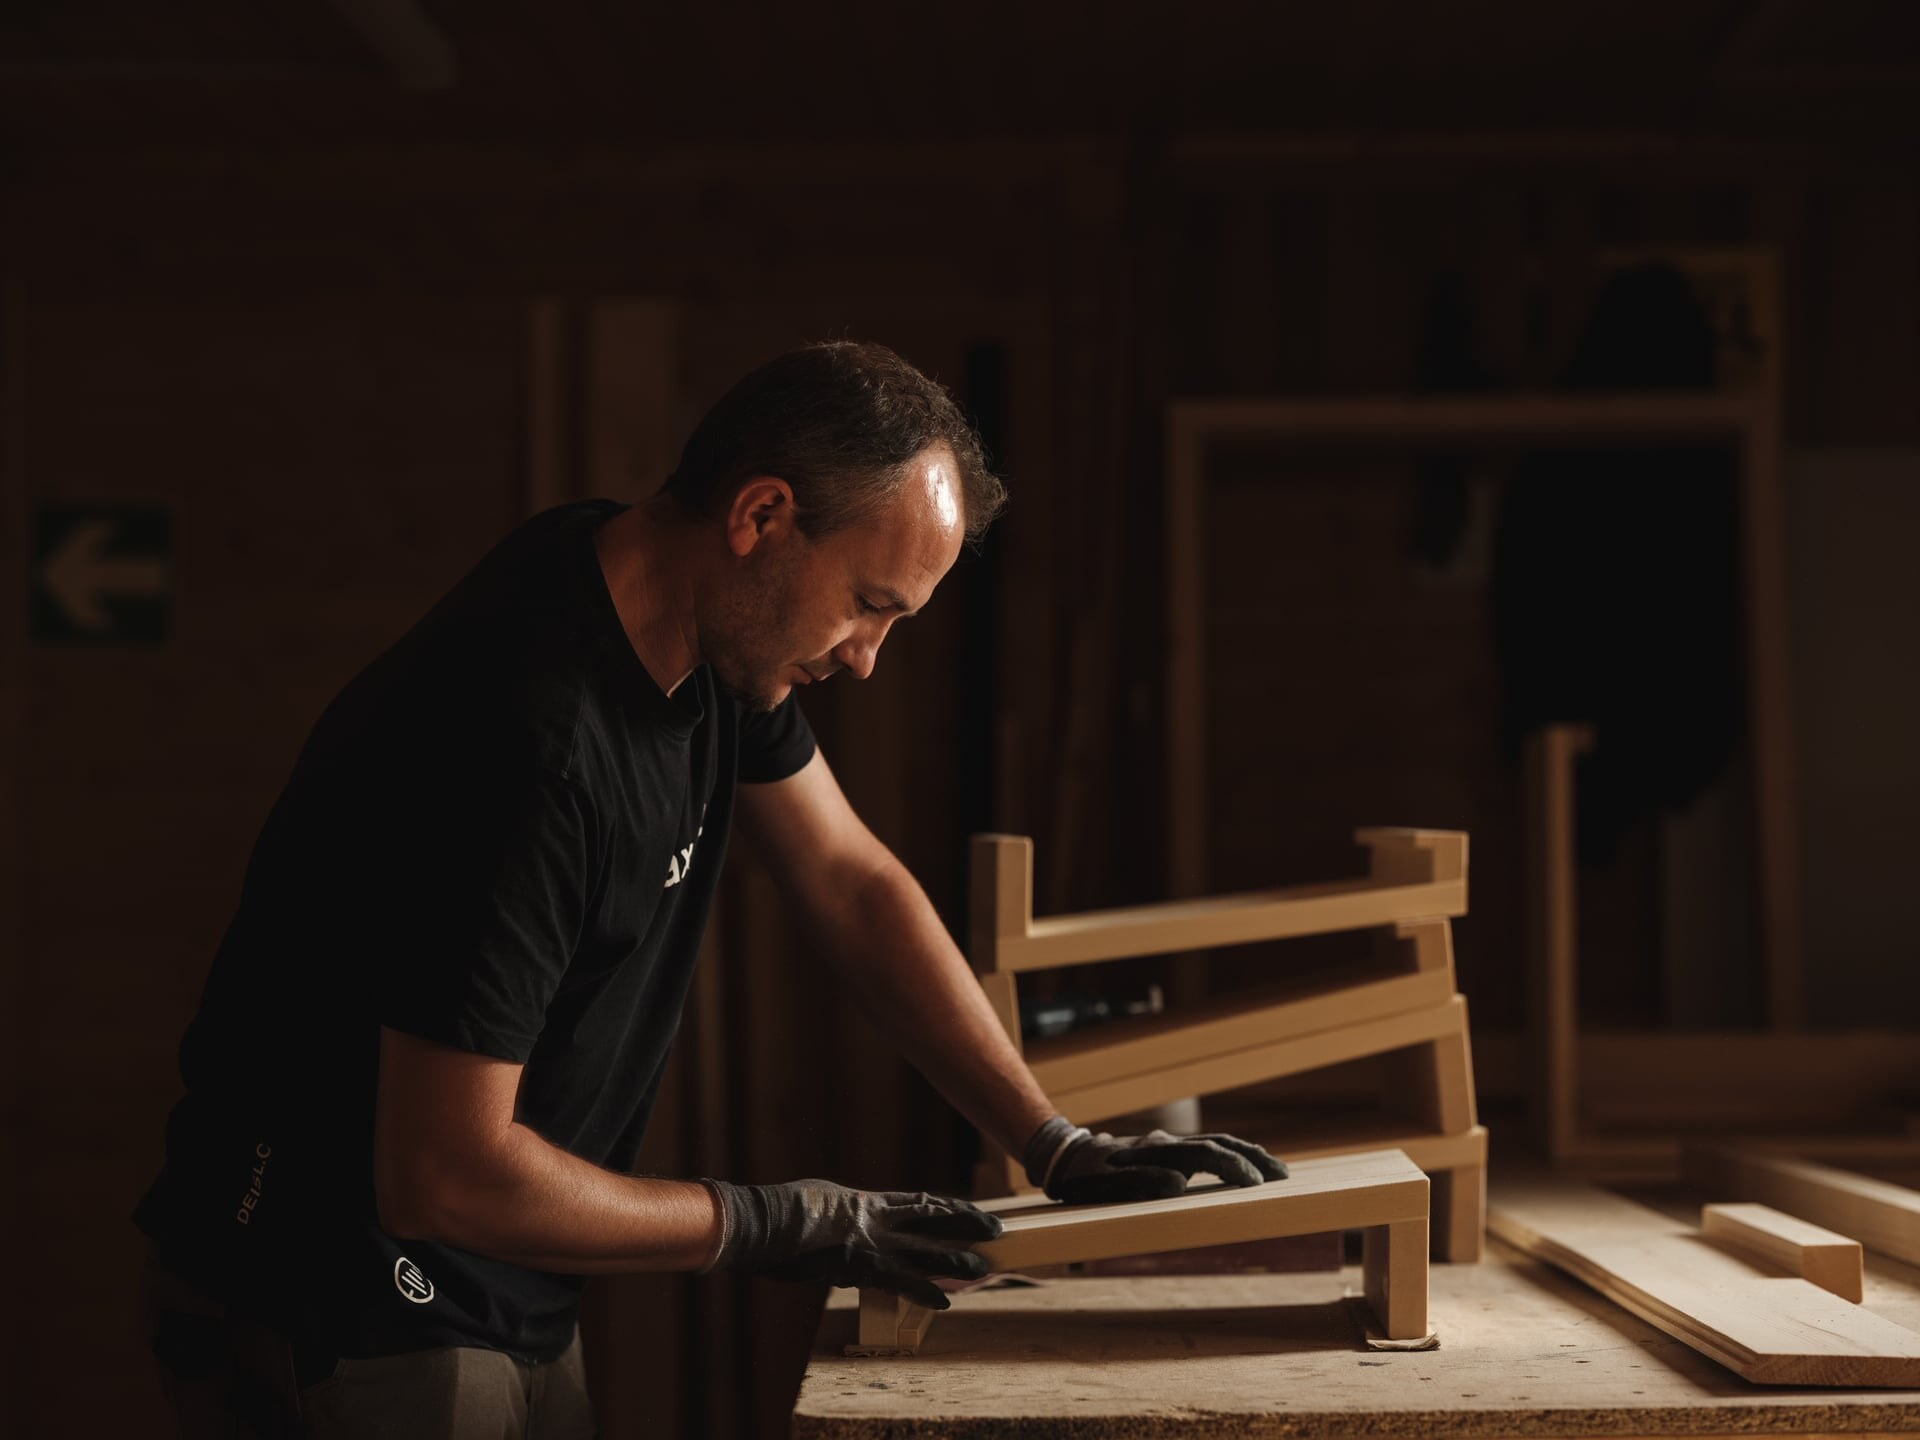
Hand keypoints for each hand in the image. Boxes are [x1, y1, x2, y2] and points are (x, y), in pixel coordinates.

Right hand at [699, 1178, 1002, 1309]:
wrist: (764, 1222)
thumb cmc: (783, 1210)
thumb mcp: (821, 1201)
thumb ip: (844, 1211)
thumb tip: (850, 1215)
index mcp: (867, 1202)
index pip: (919, 1202)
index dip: (948, 1207)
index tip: (970, 1209)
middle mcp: (876, 1219)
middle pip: (932, 1221)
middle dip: (965, 1225)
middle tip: (995, 1229)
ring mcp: (871, 1243)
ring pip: (925, 1251)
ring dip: (955, 1261)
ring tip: (983, 1267)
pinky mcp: (859, 1267)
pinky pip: (900, 1281)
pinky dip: (924, 1291)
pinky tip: (945, 1300)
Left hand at [1022, 1115, 1288, 1204]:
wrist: (1063, 1159)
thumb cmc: (1082, 1180)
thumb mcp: (1102, 1187)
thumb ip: (1138, 1183)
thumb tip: (1179, 1184)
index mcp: (1156, 1151)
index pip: (1205, 1154)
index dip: (1232, 1167)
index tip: (1256, 1183)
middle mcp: (1166, 1144)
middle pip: (1219, 1143)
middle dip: (1253, 1158)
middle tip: (1283, 1175)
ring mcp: (1166, 1145)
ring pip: (1215, 1142)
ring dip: (1246, 1154)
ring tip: (1273, 1171)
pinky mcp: (1164, 1152)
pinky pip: (1204, 1150)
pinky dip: (1229, 1156)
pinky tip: (1241, 1169)